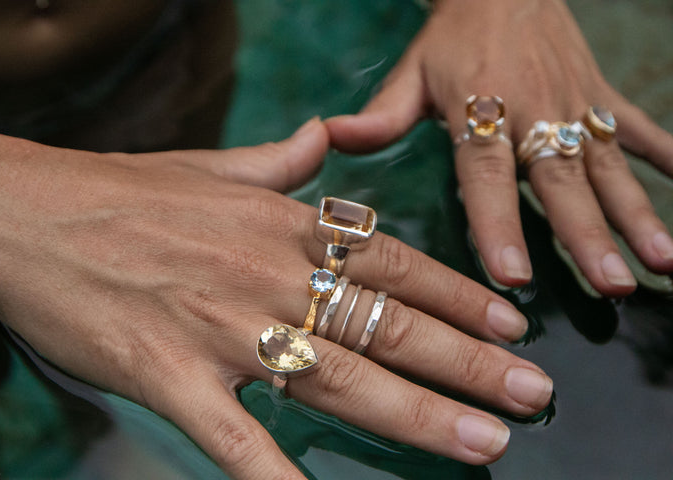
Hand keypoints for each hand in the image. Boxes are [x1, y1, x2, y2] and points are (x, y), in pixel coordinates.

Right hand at [0, 119, 550, 478]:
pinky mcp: (172, 376)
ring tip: (482, 441)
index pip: (394, 261)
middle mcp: (268, 274)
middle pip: (387, 324)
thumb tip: (324, 139)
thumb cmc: (124, 191)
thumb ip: (280, 161)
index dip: (458, 293)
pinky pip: (236, 437)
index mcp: (283, 224)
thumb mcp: (215, 165)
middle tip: (527, 392)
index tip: (508, 322)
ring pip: (339, 378)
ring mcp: (224, 328)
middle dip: (468, 362)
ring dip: (417, 414)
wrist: (34, 215)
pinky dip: (277, 478)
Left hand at [325, 0, 672, 296]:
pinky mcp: (600, 95)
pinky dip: (666, 155)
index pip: (487, 176)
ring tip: (660, 260)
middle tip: (611, 285)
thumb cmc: (452, 40)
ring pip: (606, 165)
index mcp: (480, 110)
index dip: (500, 225)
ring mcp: (573, 105)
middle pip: (560, 181)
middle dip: (587, 235)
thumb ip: (382, 114)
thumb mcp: (412, 73)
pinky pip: (637, 127)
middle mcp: (532, 111)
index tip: (515, 276)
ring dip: (636, 212)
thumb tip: (335, 136)